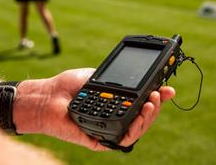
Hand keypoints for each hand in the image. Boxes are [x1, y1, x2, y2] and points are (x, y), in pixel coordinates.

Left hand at [12, 68, 174, 150]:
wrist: (48, 97)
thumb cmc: (69, 86)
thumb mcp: (98, 77)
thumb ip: (118, 79)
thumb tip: (141, 75)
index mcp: (116, 104)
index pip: (141, 103)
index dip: (156, 98)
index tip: (167, 88)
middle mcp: (115, 117)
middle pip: (143, 117)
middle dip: (156, 106)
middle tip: (159, 94)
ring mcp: (109, 129)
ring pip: (137, 130)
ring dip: (149, 117)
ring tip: (151, 102)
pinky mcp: (101, 140)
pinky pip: (122, 141)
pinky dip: (134, 130)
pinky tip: (139, 116)